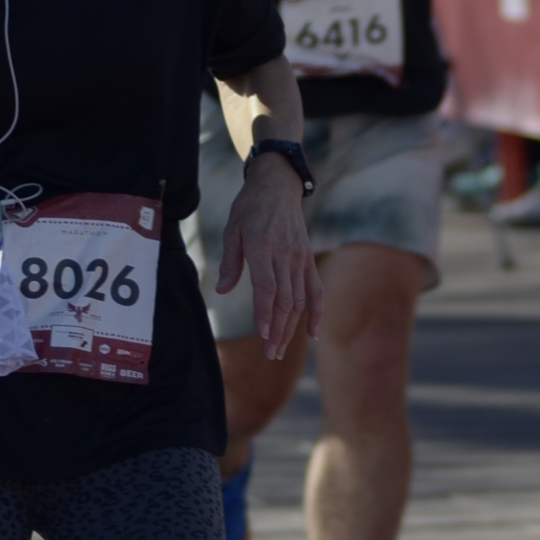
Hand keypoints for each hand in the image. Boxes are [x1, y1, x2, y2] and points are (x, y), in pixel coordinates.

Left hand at [215, 153, 321, 359]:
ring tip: (279, 350)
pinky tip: (312, 333)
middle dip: (277, 330)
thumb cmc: (249, 207)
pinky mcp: (308, 258)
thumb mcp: (232, 229)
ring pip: (299, 299)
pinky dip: (316, 312)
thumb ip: (231, 261)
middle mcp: (285, 254)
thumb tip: (223, 290)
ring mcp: (300, 257)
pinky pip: (316, 289)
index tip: (262, 335)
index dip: (265, 313)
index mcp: (263, 246)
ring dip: (290, 328)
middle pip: (285, 300)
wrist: (277, 185)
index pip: (267, 287)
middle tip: (268, 354)